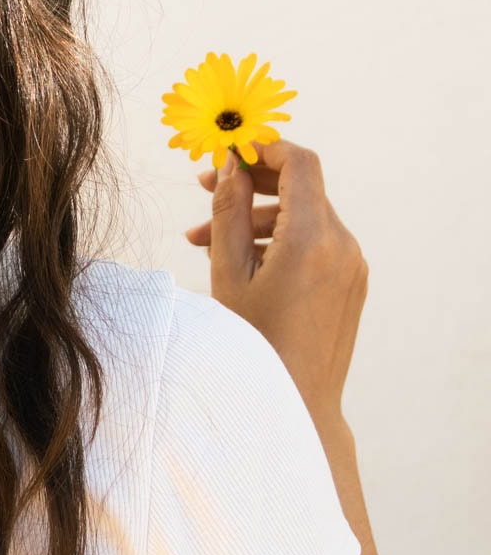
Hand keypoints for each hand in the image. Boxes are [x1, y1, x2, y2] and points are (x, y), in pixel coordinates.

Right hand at [183, 138, 368, 430]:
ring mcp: (352, 266)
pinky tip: (239, 259)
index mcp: (315, 238)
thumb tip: (231, 166)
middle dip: (250, 183)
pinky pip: (314, 243)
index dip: (262, 147)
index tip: (226, 151)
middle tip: (205, 186)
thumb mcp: (228, 273)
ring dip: (258, 216)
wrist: (297, 407)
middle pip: (300, 188)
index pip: (298, 163)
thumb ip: (228, 212)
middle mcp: (343, 246)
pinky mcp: (350, 284)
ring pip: (304, 217)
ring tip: (204, 239)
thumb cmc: (254, 345)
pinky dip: (279, 239)